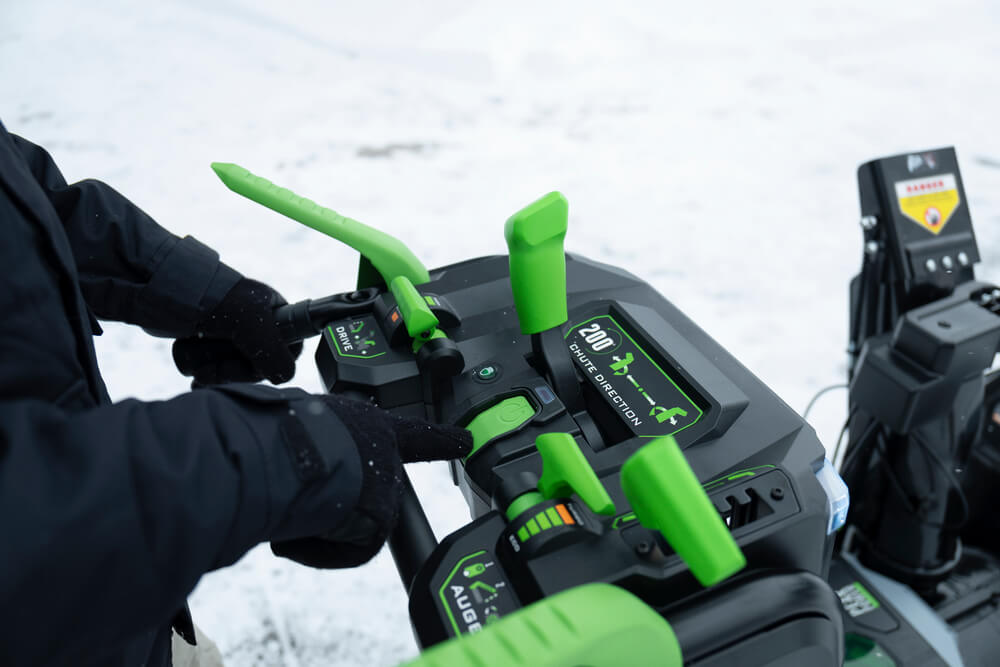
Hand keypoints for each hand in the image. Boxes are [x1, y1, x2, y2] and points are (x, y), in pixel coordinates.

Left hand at [172, 278, 301, 384]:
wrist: (156, 287)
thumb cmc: (207, 298)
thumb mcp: (247, 322)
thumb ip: (272, 351)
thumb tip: (283, 376)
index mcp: (274, 311)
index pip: (289, 347)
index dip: (271, 362)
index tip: (249, 365)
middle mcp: (256, 322)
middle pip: (259, 364)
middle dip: (233, 371)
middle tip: (213, 369)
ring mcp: (232, 333)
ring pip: (234, 369)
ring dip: (215, 372)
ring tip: (197, 366)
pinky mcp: (210, 342)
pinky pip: (216, 368)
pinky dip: (205, 374)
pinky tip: (195, 376)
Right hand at [271, 395, 471, 568]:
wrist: (288, 453)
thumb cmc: (288, 431)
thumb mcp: (312, 424)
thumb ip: (329, 444)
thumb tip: (313, 470)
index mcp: (374, 424)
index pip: (417, 433)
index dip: (443, 438)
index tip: (466, 441)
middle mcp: (388, 452)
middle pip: (373, 489)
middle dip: (346, 500)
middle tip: (312, 494)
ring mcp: (389, 486)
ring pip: (354, 521)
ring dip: (323, 522)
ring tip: (296, 504)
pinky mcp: (382, 519)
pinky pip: (348, 548)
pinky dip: (318, 547)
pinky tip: (300, 526)